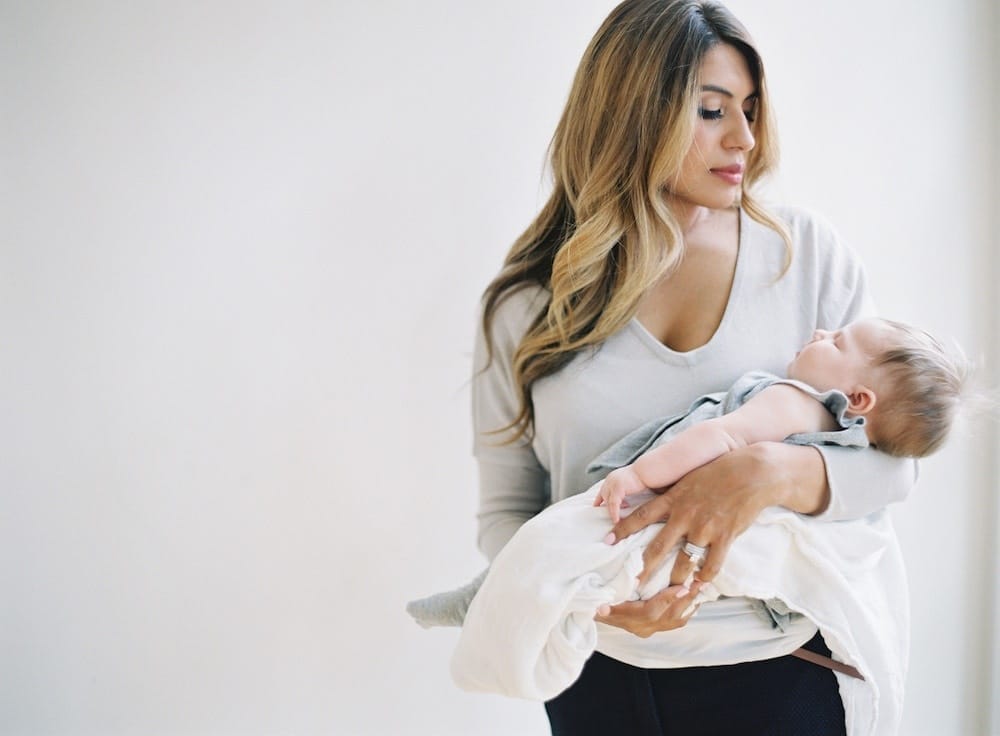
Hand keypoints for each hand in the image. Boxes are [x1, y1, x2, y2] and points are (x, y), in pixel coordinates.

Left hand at [593, 465, 646, 521]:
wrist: (648, 470)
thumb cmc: (643, 477)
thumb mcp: (630, 484)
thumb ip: (625, 492)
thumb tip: (625, 503)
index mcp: (613, 478)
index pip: (603, 490)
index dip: (599, 499)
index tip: (596, 506)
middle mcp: (611, 479)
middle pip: (604, 496)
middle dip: (606, 506)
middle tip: (610, 516)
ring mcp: (613, 483)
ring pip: (608, 501)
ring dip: (611, 512)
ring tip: (614, 521)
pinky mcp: (617, 488)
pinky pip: (614, 504)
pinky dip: (614, 512)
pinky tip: (616, 520)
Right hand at [595, 581, 703, 636]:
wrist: (593, 611)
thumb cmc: (595, 599)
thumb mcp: (595, 599)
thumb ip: (600, 605)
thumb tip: (599, 608)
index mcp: (626, 620)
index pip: (650, 612)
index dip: (667, 600)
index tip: (682, 587)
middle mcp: (640, 628)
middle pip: (668, 616)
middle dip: (685, 599)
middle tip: (699, 582)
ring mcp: (648, 629)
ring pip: (675, 620)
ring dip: (689, 603)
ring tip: (701, 587)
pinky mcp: (654, 627)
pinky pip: (676, 622)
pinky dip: (687, 609)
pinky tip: (695, 597)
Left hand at [604, 443, 817, 587]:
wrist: (752, 471)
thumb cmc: (719, 472)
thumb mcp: (688, 479)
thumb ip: (672, 496)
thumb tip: (655, 506)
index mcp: (673, 498)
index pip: (640, 516)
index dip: (622, 529)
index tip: (606, 542)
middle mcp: (685, 515)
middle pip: (657, 548)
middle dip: (642, 569)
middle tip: (630, 584)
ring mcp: (705, 527)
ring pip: (683, 563)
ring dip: (675, 581)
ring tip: (667, 595)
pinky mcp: (725, 537)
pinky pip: (712, 566)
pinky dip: (705, 579)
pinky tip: (700, 588)